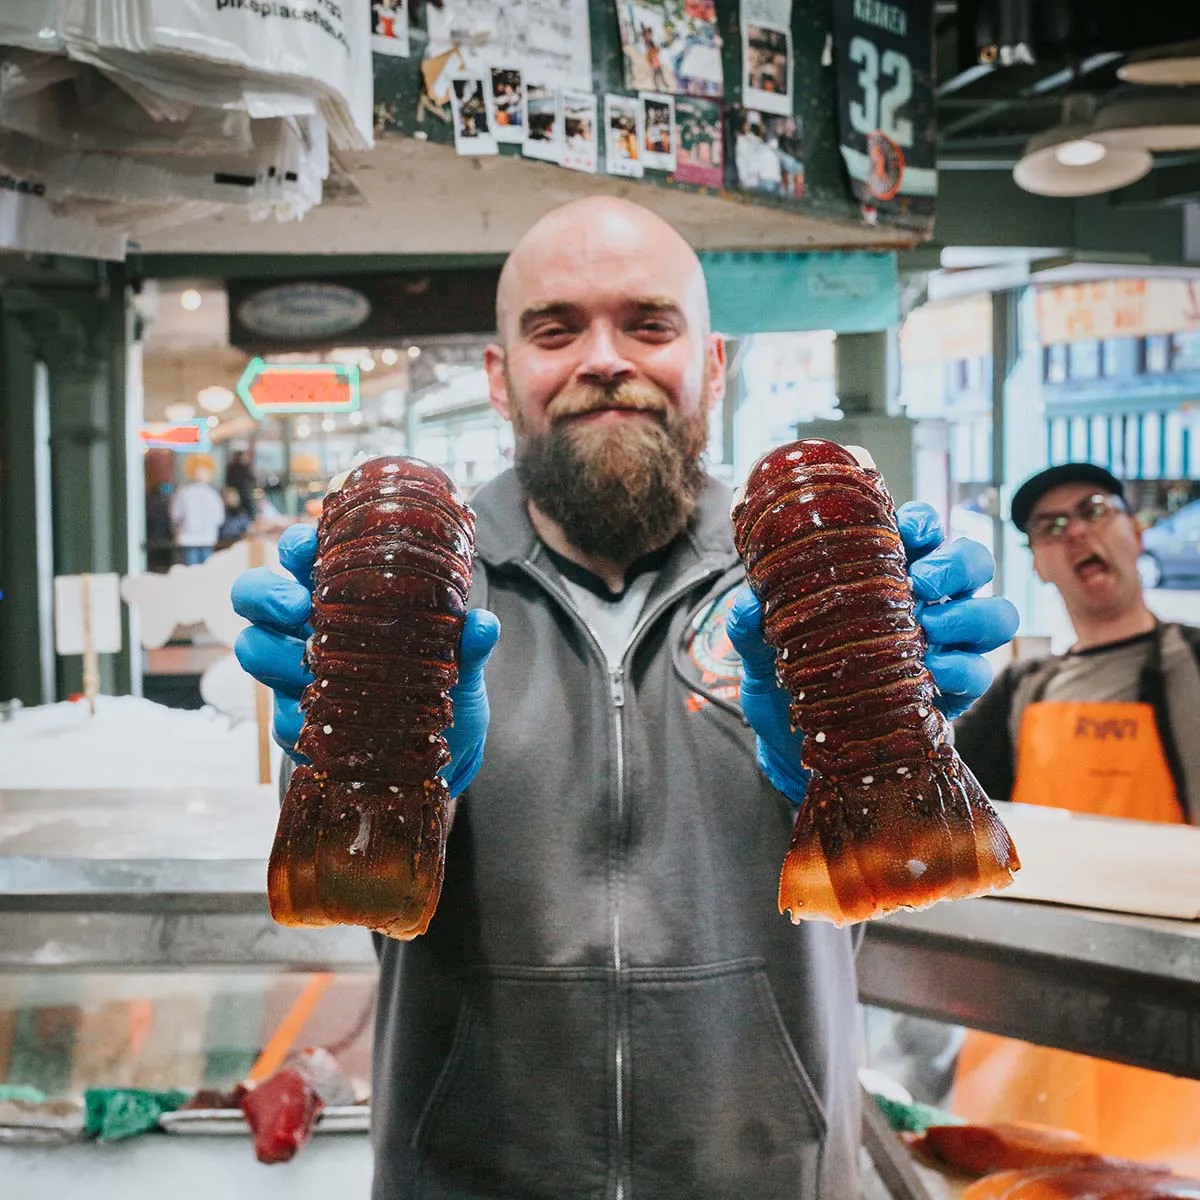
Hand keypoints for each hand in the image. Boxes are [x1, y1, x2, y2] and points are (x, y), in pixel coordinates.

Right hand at [231, 524, 500, 795]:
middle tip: (296, 607)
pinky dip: (298, 716)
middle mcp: (311, 627)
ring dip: (271, 654)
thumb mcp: (459, 666)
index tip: (308, 548)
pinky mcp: (296, 722)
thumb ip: (467, 645)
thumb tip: (483, 624)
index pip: (307, 555)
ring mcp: (296, 673)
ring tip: (307, 669)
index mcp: (346, 596)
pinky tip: (329, 722)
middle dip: (266, 594)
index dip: (299, 545)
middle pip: (258, 595)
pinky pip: (279, 716)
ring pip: (254, 648)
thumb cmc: (439, 688)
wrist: (436, 755)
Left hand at [726, 502, 1018, 802]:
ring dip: (971, 614)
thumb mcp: (760, 655)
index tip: (904, 531)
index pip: (920, 529)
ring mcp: (944, 646)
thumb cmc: (787, 686)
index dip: (922, 523)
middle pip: (971, 561)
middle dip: (957, 563)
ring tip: (930, 627)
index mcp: (880, 575)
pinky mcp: (953, 692)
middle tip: (921, 581)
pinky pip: (980, 672)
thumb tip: (748, 601)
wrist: (796, 753)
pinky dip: (964, 668)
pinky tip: (932, 673)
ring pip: (994, 613)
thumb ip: (752, 627)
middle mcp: (922, 602)